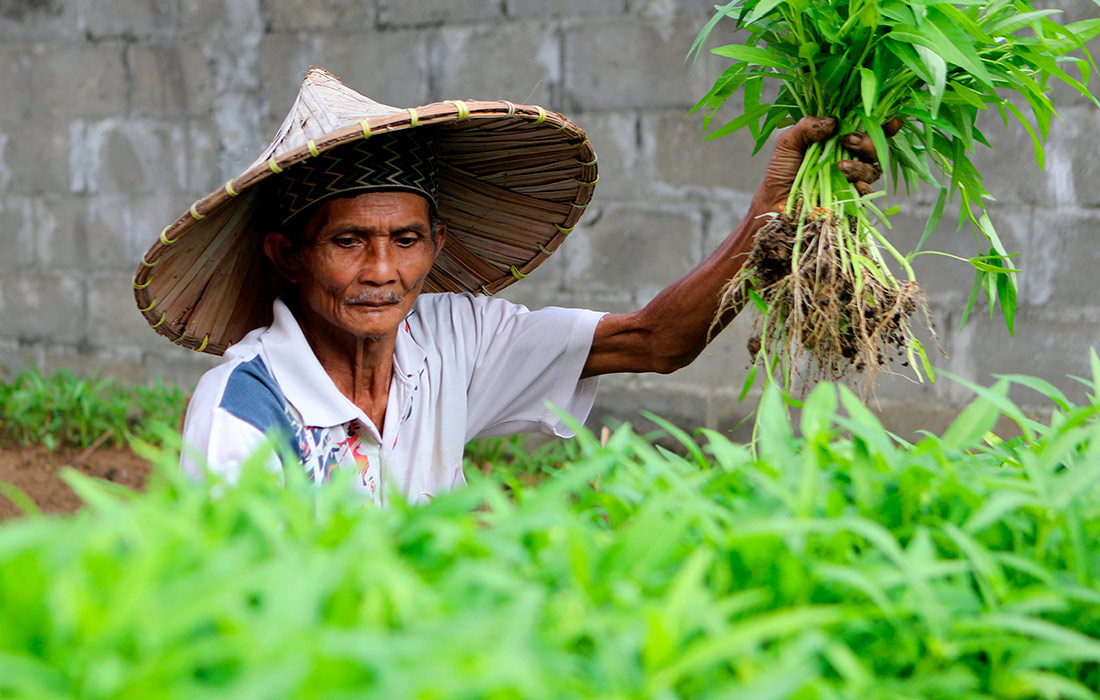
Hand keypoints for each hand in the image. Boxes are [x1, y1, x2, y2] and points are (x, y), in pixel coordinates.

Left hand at [751, 115, 902, 211]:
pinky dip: (862, 187)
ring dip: (861, 165)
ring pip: (873, 170)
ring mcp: (851, 180)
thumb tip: (834, 122)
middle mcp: (850, 159)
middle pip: (874, 149)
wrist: (774, 203)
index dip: (883, 125)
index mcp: (838, 142)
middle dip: (868, 142)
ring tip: (840, 166)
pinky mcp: (850, 200)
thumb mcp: (788, 143)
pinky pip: (867, 193)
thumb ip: (807, 127)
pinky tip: (852, 184)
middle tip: (848, 141)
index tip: (893, 121)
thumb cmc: (781, 171)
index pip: (866, 130)